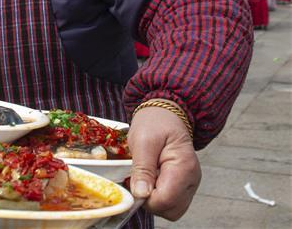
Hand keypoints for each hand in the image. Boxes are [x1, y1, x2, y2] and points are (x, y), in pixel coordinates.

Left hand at [128, 102, 200, 220]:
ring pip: (171, 209)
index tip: (133, 184)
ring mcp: (189, 184)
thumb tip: (141, 194)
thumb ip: (143, 169)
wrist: (165, 114)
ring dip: (153, 200)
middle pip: (170, 209)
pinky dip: (158, 196)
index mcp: (183, 167)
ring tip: (144, 178)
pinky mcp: (184, 186)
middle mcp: (191, 180)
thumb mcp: (143, 141)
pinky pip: (171, 202)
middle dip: (150, 201)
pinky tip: (150, 179)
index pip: (165, 199)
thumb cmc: (154, 123)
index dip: (145, 198)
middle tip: (138, 180)